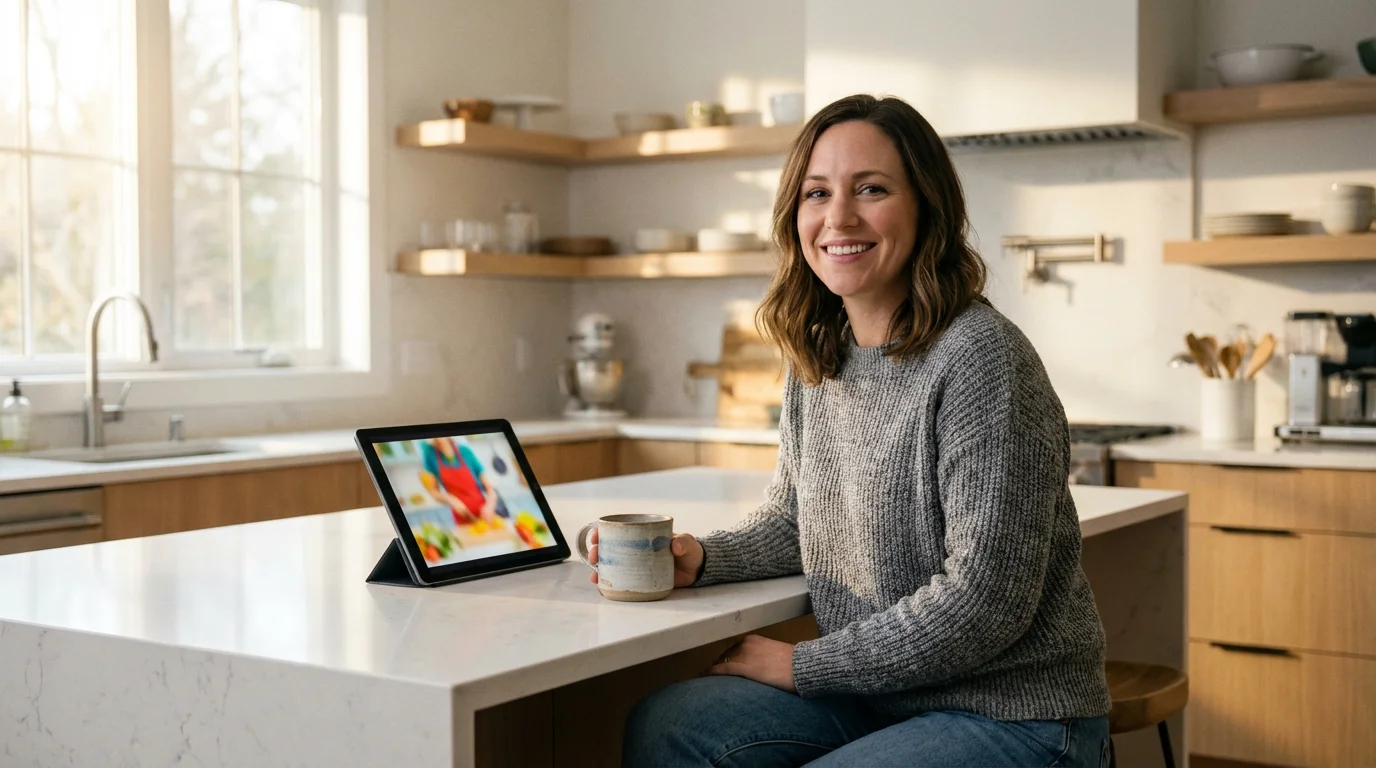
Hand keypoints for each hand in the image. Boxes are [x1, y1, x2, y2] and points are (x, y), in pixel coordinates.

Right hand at [587, 531, 704, 586]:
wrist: (697, 570)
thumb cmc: (690, 551)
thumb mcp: (688, 543)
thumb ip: (684, 542)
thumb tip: (675, 545)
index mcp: (642, 535)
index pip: (619, 530)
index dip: (603, 532)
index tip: (596, 535)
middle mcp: (635, 550)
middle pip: (610, 549)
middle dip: (597, 552)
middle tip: (594, 557)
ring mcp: (636, 566)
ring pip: (612, 566)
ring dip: (600, 570)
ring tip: (595, 576)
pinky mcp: (640, 581)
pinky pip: (621, 582)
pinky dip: (610, 586)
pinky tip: (603, 589)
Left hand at [706, 635, 795, 692]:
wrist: (803, 667)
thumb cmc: (795, 664)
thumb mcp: (777, 656)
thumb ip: (764, 658)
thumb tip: (760, 668)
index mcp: (755, 639)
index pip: (734, 650)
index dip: (726, 659)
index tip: (720, 666)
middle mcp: (746, 644)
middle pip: (726, 655)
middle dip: (720, 665)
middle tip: (712, 676)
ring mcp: (745, 655)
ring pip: (723, 662)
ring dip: (716, 671)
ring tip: (707, 679)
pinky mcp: (745, 667)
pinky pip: (723, 669)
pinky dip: (712, 672)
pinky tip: (704, 676)